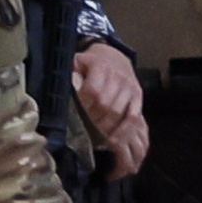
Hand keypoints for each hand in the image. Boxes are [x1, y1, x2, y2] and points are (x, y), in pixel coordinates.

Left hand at [73, 34, 149, 174]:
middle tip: (86, 135)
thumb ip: (69, 74)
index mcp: (101, 67)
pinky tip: (116, 145)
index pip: (94, 91)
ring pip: (124, 115)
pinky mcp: (139, 99)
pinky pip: (136, 119)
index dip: (84, 106)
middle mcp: (119, 79)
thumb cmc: (90, 64)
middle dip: (96, 123)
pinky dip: (126, 133)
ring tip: (103, 145)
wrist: (114, 57)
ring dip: (112, 132)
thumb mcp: (76, 62)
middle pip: (109, 106)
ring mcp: (131, 90)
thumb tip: (62, 90)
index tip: (75, 117)